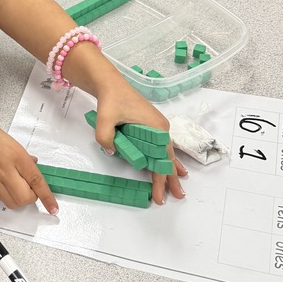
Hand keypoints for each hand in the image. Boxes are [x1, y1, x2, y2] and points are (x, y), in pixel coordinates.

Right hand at [0, 112, 58, 215]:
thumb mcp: (10, 141)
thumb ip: (23, 157)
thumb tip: (34, 166)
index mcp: (16, 157)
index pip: (37, 182)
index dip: (47, 198)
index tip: (53, 207)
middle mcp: (5, 171)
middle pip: (24, 199)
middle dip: (29, 197)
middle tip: (28, 188)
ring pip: (11, 202)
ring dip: (17, 198)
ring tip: (13, 184)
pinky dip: (3, 195)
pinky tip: (0, 182)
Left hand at [91, 81, 187, 203]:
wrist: (110, 84)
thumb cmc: (111, 100)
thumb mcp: (104, 120)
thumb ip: (106, 138)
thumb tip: (112, 152)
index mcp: (156, 128)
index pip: (161, 161)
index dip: (160, 180)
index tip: (159, 196)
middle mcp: (161, 128)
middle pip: (168, 159)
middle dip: (171, 179)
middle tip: (178, 197)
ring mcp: (157, 127)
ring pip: (167, 153)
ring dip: (171, 170)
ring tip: (178, 186)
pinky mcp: (151, 126)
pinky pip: (161, 147)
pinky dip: (166, 159)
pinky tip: (173, 166)